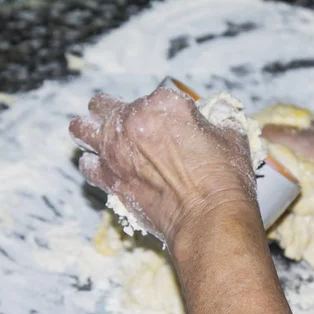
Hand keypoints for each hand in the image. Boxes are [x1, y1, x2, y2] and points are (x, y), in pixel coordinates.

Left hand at [69, 87, 259, 250]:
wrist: (209, 218)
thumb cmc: (223, 180)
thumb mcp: (231, 137)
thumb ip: (217, 122)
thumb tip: (215, 123)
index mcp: (163, 104)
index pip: (156, 96)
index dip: (166, 110)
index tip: (175, 123)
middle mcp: (132, 122)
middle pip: (104, 104)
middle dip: (113, 111)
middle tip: (126, 123)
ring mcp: (115, 152)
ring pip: (82, 128)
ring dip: (91, 130)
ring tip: (100, 137)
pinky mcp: (109, 180)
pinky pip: (87, 165)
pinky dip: (94, 164)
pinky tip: (104, 166)